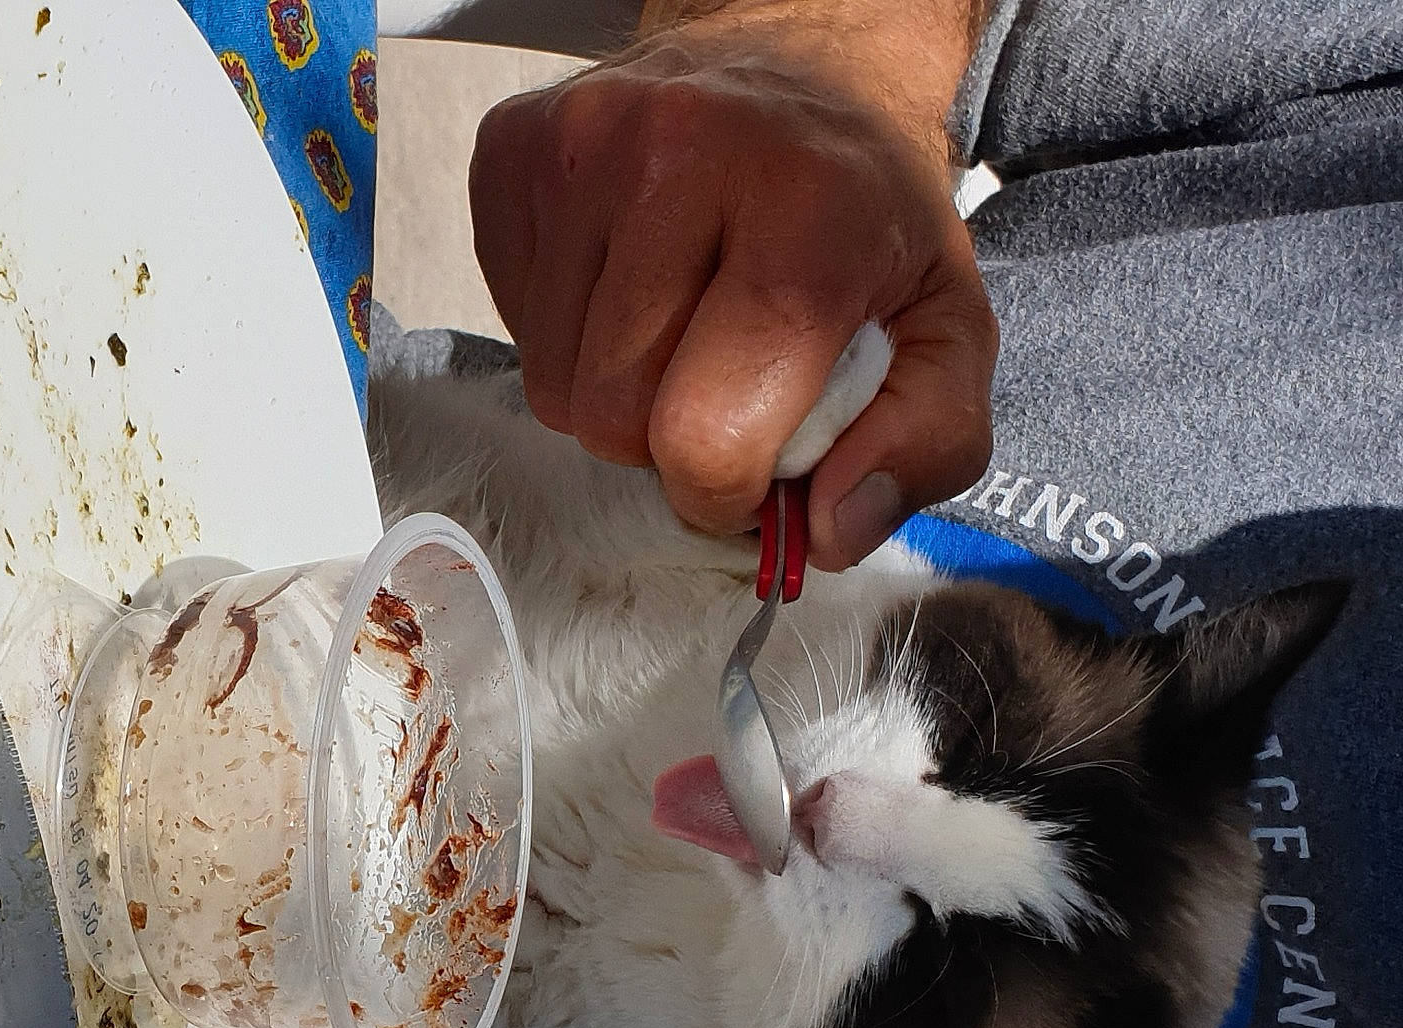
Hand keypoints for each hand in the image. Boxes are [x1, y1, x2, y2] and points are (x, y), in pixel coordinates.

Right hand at [469, 0, 997, 568]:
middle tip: (712, 384)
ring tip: (670, 329)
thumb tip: (829, 533)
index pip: (705, 432)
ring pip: (550, 385)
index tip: (747, 469)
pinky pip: (512, 323)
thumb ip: (926, 445)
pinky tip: (623, 284)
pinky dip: (564, 335)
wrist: (797, 62)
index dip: (721, 490)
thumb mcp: (946, 327)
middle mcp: (679, 156)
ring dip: (608, 391)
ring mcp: (581, 145)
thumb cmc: (865, 213)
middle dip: (660, 438)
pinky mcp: (514, 149)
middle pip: (610, 419)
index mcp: (806, 209)